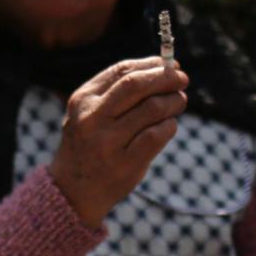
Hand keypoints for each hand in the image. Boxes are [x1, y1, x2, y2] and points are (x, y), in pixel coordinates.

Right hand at [50, 58, 189, 225]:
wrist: (72, 191)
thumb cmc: (89, 145)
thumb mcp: (89, 114)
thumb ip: (116, 92)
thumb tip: (163, 69)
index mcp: (83, 100)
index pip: (122, 71)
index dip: (151, 64)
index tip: (170, 65)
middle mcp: (92, 119)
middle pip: (137, 85)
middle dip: (166, 78)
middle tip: (182, 79)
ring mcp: (108, 142)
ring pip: (152, 109)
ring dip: (173, 102)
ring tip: (178, 103)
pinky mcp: (125, 164)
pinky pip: (158, 135)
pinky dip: (170, 126)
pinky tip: (169, 126)